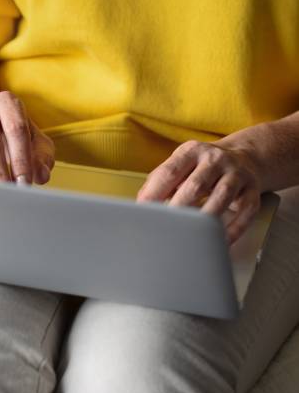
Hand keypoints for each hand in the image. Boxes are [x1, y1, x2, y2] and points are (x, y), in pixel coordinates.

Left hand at [137, 140, 261, 242]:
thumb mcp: (180, 164)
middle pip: (195, 186)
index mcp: (191, 151)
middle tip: (165, 227)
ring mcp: (236, 174)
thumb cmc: (201, 167)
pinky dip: (233, 229)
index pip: (170, 172)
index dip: (155, 193)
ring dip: (204, 218)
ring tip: (190, 235)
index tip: (143, 211)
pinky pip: (245, 211)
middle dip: (179, 208)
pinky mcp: (253, 190)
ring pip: (222, 197)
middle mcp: (215, 159)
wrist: (244, 157)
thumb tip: (140, 204)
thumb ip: (159, 181)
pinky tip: (220, 241)